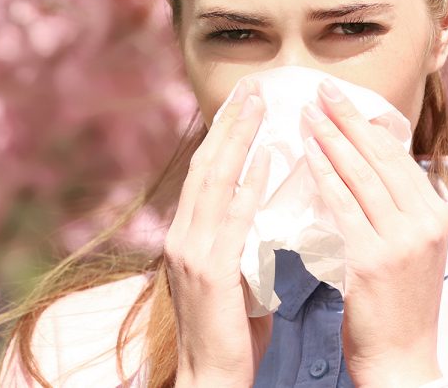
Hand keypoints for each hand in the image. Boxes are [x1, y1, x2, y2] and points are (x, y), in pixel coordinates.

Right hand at [164, 79, 273, 386]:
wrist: (209, 379)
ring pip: (213, 183)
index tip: (243, 105)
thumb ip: (242, 242)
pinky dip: (247, 186)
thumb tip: (264, 209)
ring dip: (237, 140)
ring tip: (258, 107)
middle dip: (229, 125)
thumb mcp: (235, 278)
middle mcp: (182, 237)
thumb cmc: (231, 335)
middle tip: (252, 89)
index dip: (223, 138)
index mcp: (187, 237)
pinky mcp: (208, 272)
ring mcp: (190, 253)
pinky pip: (230, 220)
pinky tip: (266, 161)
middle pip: (205, 167)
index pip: (204, 176)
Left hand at [301, 78, 447, 387]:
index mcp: (436, 214)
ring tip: (305, 111)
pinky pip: (343, 207)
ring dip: (330, 138)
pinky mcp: (374, 259)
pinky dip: (323, 177)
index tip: (340, 98)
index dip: (366, 124)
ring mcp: (402, 240)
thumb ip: (394, 208)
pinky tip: (305, 155)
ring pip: (360, 175)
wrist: (403, 360)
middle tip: (319, 88)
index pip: (396, 157)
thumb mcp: (408, 247)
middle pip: (380, 157)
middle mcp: (426, 221)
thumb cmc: (397, 303)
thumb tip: (365, 165)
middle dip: (347, 118)